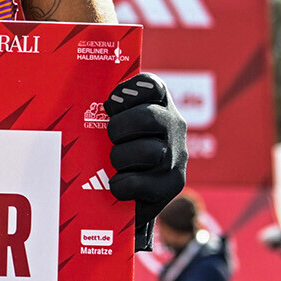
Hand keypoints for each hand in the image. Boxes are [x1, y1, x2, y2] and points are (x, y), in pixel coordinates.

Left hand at [104, 73, 188, 251]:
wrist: (140, 194)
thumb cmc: (123, 151)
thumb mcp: (121, 124)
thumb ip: (113, 111)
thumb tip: (104, 108)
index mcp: (161, 104)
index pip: (152, 85)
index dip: (129, 91)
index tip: (112, 104)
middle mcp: (175, 126)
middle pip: (147, 117)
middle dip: (119, 128)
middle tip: (111, 138)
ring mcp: (177, 155)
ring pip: (147, 151)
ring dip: (120, 158)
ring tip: (115, 164)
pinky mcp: (173, 184)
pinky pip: (138, 183)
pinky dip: (121, 185)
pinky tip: (117, 183)